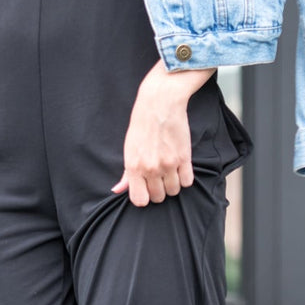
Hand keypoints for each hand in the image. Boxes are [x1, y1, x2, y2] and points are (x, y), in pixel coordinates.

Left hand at [112, 61, 214, 205]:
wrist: (159, 104)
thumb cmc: (141, 125)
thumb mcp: (129, 149)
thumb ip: (126, 173)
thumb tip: (117, 190)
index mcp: (134, 167)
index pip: (140, 200)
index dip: (143, 197)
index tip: (146, 189)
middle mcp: (151, 168)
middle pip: (158, 198)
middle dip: (158, 191)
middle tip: (158, 178)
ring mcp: (169, 164)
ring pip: (174, 191)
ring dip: (172, 184)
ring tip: (169, 172)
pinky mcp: (184, 158)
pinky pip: (187, 182)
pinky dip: (184, 178)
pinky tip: (179, 168)